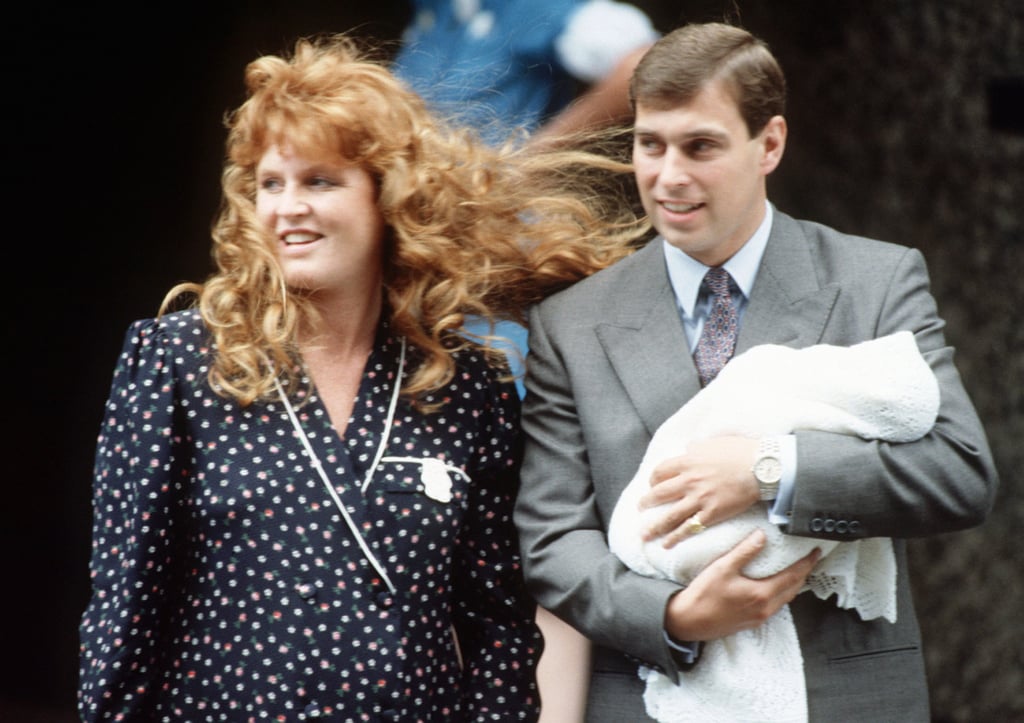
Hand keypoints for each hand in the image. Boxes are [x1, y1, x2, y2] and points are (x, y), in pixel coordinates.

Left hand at [639, 435, 759, 546]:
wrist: (761, 467)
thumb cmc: (740, 451)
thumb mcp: (713, 443)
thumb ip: (697, 448)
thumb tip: (689, 449)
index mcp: (687, 462)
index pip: (660, 472)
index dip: (653, 480)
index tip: (652, 485)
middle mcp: (689, 481)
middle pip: (659, 494)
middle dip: (646, 503)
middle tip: (640, 508)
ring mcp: (699, 499)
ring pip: (669, 516)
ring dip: (654, 526)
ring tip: (644, 534)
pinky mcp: (711, 513)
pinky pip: (688, 528)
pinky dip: (675, 537)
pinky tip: (666, 544)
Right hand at [663, 529, 821, 640]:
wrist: (688, 621)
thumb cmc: (703, 595)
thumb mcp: (722, 568)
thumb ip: (744, 551)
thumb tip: (762, 536)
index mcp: (761, 594)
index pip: (793, 576)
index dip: (806, 563)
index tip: (816, 552)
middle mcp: (765, 608)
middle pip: (794, 589)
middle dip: (804, 573)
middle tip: (810, 559)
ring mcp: (759, 617)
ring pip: (785, 598)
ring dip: (794, 584)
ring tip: (795, 570)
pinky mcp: (752, 621)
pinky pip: (775, 605)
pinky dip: (781, 593)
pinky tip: (774, 586)